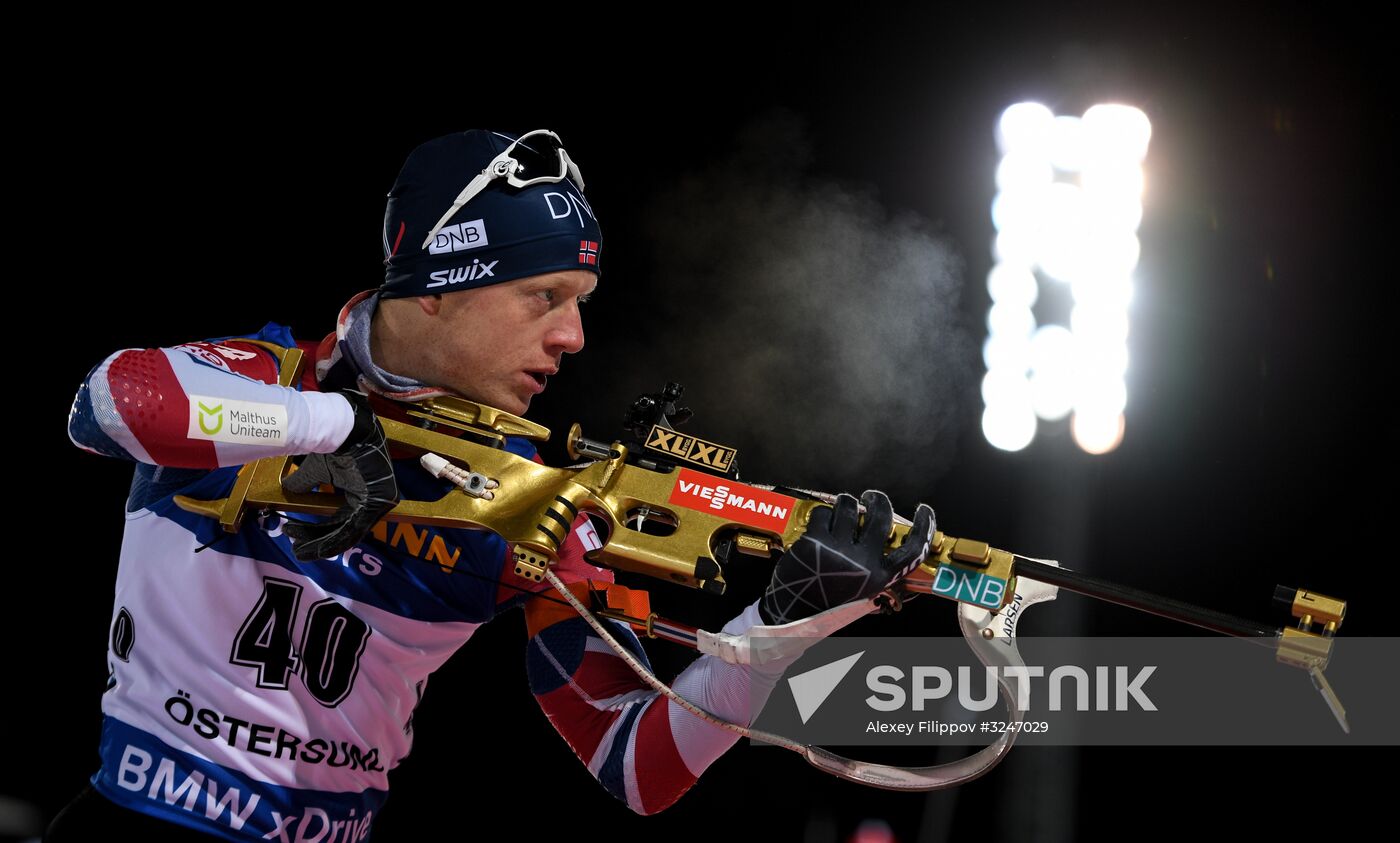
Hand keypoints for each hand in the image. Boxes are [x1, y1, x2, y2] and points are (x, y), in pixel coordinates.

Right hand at [281, 390, 398, 560]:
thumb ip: (304, 484)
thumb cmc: (334, 444)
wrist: (345, 427)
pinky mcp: (380, 502)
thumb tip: (287, 491)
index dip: (317, 533)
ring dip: (321, 543)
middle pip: (343, 529)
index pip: (340, 521)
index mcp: (362, 493)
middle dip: (317, 542)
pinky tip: (312, 544)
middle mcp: (373, 500)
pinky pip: (354, 529)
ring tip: (298, 548)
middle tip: (296, 549)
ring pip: (347, 533)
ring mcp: (380, 502)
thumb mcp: (315, 471)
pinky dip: (333, 540)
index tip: (295, 539)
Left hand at [759, 490, 934, 624]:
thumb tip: (885, 537)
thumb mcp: (864, 591)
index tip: (924, 510)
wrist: (794, 612)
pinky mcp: (814, 540)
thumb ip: (876, 567)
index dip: (924, 526)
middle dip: (877, 499)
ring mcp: (837, 549)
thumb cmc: (829, 601)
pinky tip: (821, 525)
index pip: (912, 548)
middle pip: (881, 515)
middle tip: (871, 497)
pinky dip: (823, 515)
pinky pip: (824, 512)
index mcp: (879, 576)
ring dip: (847, 503)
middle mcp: (862, 561)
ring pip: (849, 506)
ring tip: (843, 509)